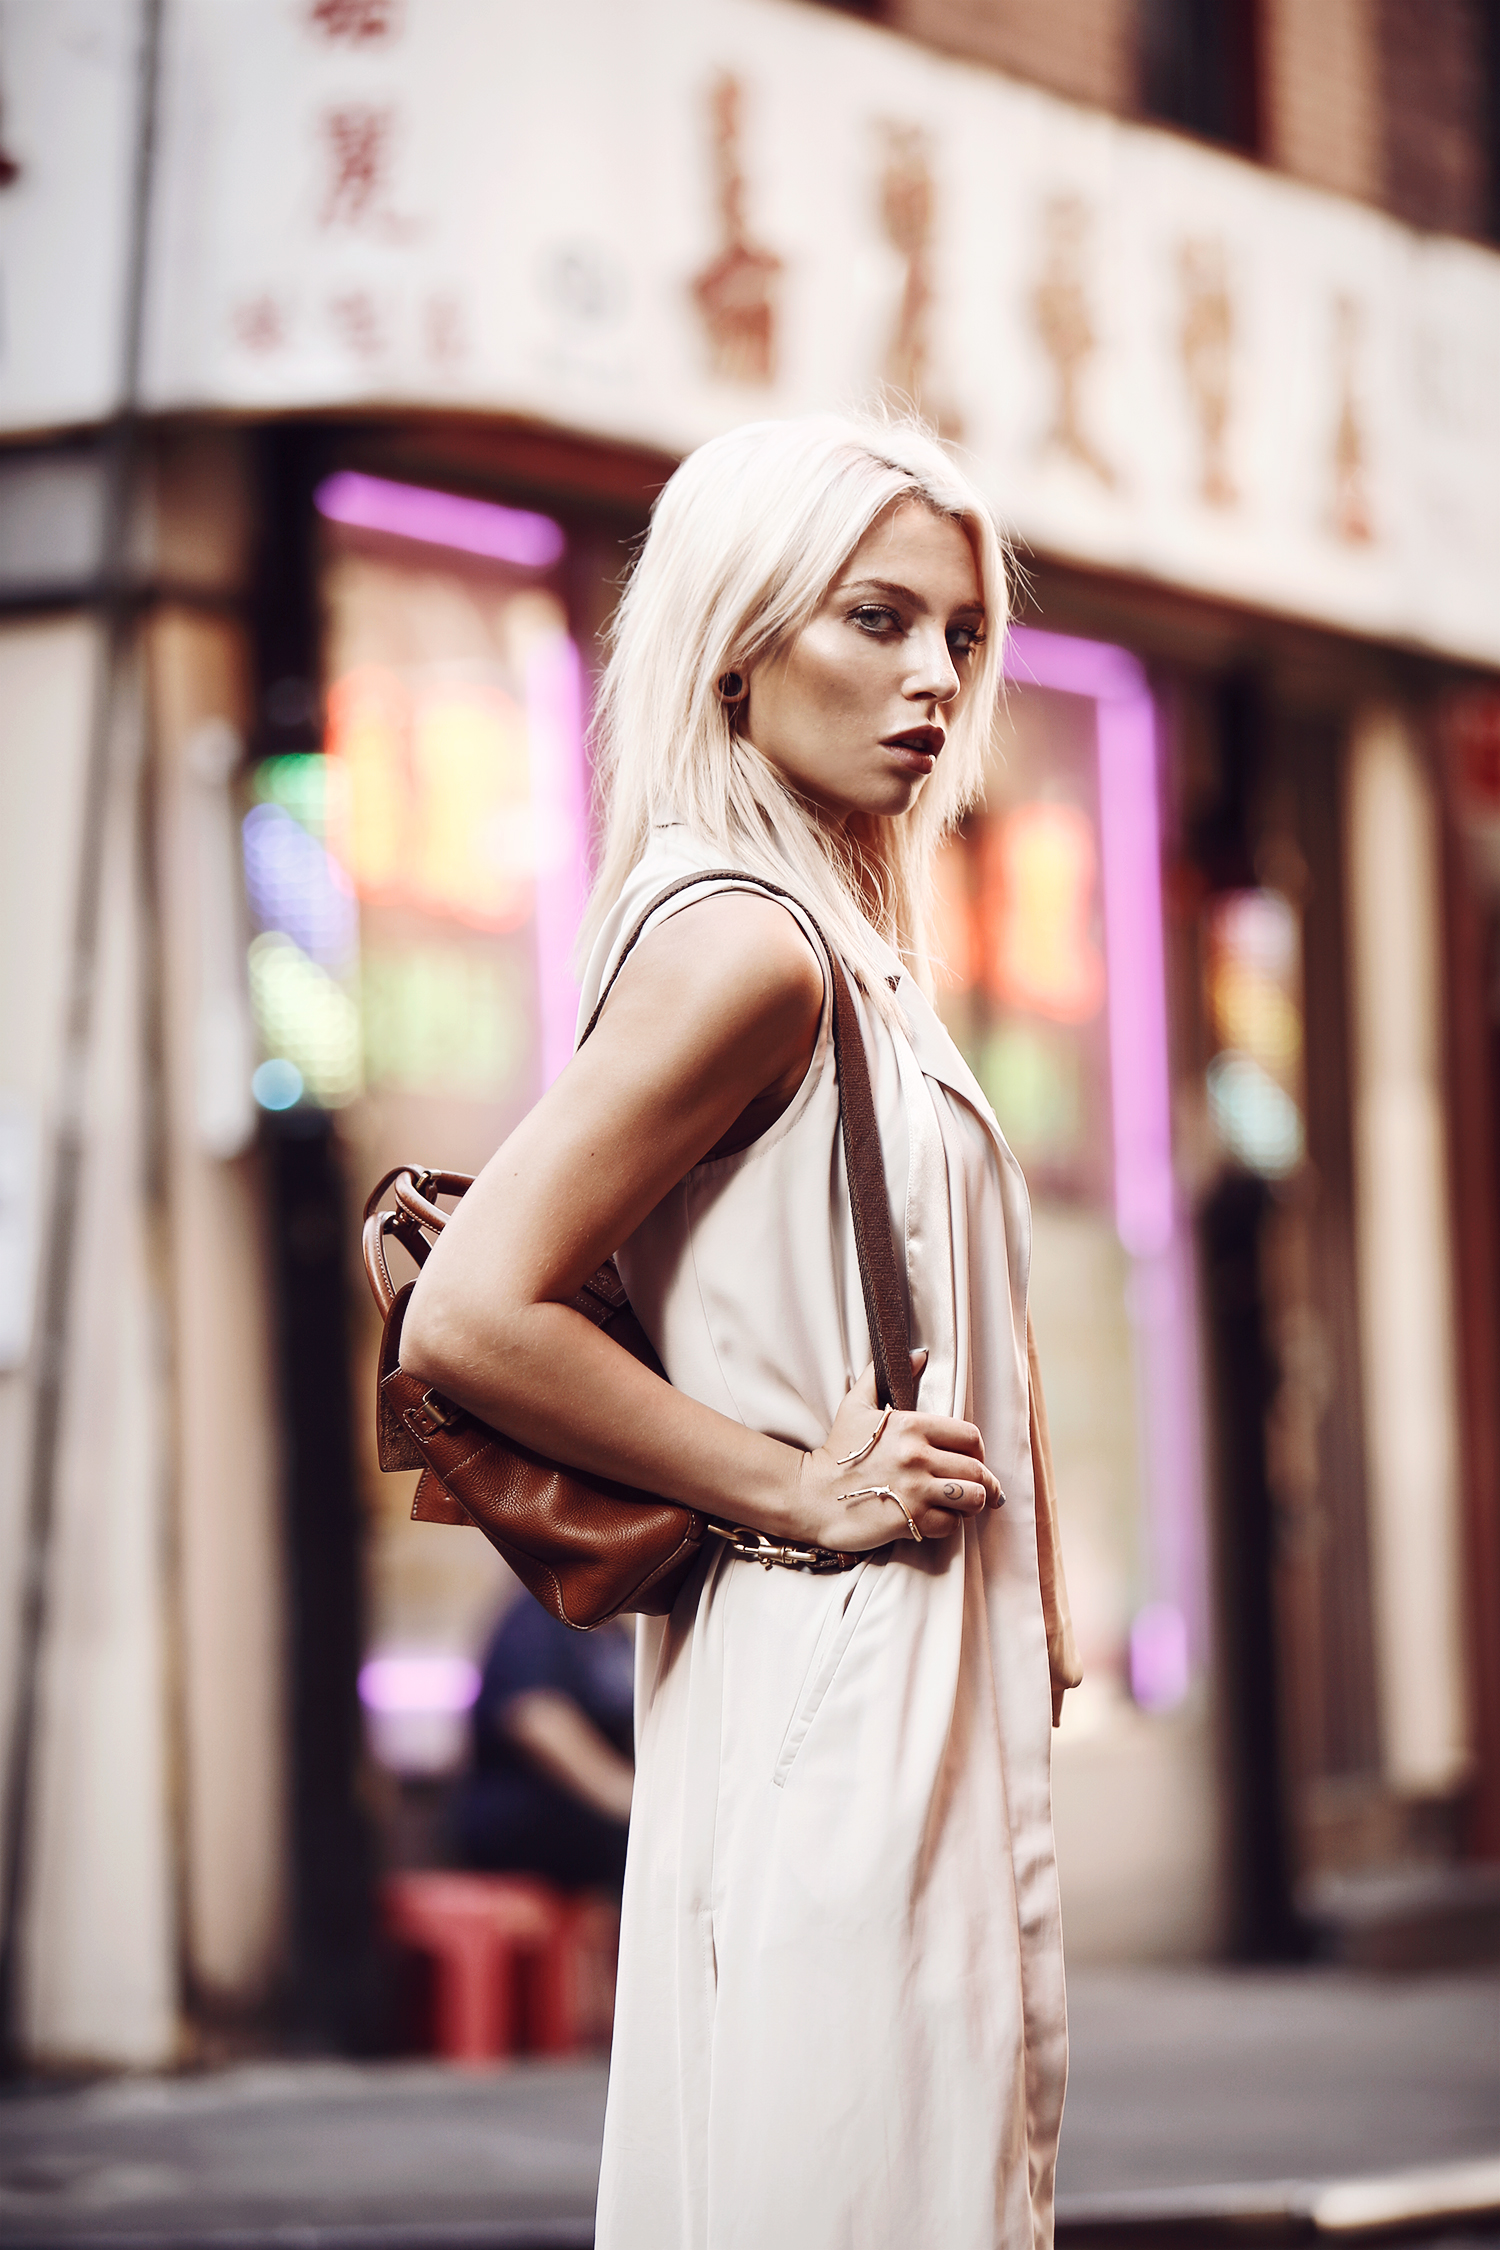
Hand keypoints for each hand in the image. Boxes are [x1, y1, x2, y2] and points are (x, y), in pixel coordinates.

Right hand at [799, 1357, 1004, 1551]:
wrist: (811, 1495)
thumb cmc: (836, 1452)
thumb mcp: (856, 1406)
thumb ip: (882, 1377)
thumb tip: (919, 1354)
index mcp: (911, 1425)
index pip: (970, 1436)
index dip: (977, 1450)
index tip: (971, 1460)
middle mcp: (917, 1455)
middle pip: (977, 1469)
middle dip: (984, 1481)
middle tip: (979, 1488)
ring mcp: (915, 1489)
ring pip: (972, 1497)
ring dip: (972, 1503)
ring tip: (964, 1504)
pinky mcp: (911, 1519)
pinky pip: (951, 1524)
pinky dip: (950, 1524)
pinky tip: (938, 1519)